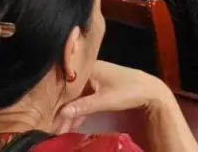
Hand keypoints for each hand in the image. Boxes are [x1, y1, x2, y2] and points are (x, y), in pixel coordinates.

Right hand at [55, 62, 174, 127]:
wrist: (150, 91)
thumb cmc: (128, 91)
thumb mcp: (105, 100)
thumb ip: (83, 106)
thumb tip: (62, 113)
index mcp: (89, 69)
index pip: (66, 83)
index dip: (56, 99)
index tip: (47, 114)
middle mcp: (89, 71)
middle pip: (69, 90)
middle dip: (61, 109)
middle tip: (51, 126)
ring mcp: (94, 79)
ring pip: (76, 96)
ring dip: (69, 112)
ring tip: (58, 129)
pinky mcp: (99, 88)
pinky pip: (83, 99)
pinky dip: (78, 111)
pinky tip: (71, 124)